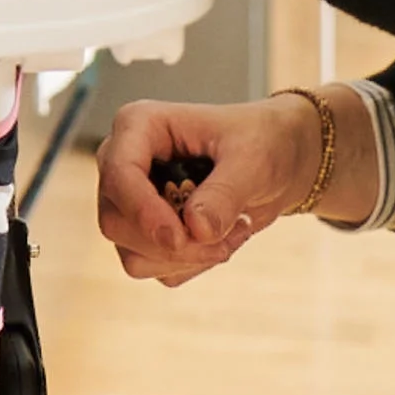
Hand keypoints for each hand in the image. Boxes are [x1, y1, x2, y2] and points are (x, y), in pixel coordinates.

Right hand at [95, 96, 322, 287]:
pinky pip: (155, 268)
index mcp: (140, 126)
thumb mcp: (252, 159)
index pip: (119, 174)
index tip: (179, 238)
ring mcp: (132, 202)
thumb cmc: (261, 140)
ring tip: (233, 231)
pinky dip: (193, 263)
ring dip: (188, 257)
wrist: (278, 159)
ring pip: (133, 255)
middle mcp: (125, 164)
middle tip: (226, 235)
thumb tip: (196, 229)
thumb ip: (224, 193)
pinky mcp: (146, 233)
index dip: (143, 212)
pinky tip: (222, 237)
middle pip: (116, 222)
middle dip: (172, 243)